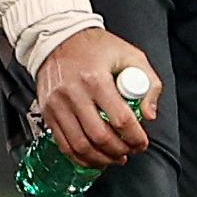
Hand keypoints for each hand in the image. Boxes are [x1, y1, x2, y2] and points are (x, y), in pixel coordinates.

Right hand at [34, 28, 159, 167]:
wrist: (57, 37)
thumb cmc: (95, 46)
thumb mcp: (130, 55)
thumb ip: (149, 83)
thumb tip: (149, 115)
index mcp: (96, 79)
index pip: (120, 119)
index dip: (135, 137)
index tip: (142, 142)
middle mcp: (74, 93)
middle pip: (99, 136)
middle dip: (120, 151)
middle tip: (130, 151)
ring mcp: (57, 105)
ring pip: (80, 145)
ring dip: (101, 159)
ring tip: (115, 159)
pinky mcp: (47, 112)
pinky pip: (63, 144)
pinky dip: (80, 157)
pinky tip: (94, 158)